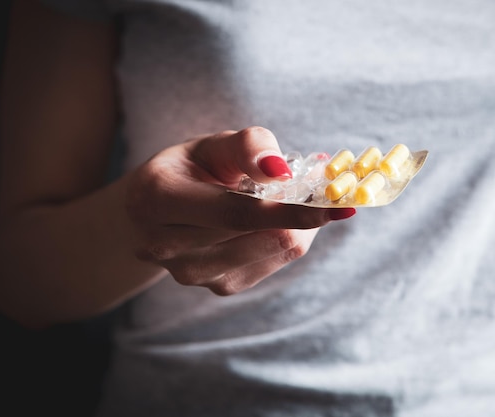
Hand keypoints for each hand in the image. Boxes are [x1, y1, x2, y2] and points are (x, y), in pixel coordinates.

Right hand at [125, 126, 355, 294]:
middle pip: (260, 235)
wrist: (158, 212)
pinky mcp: (218, 287)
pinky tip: (280, 221)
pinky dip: (289, 238)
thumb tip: (280, 171)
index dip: (291, 209)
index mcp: (159, 199)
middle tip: (327, 188)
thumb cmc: (190, 171)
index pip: (236, 212)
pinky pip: (274, 263)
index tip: (336, 204)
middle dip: (303, 210)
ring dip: (299, 225)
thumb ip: (247, 147)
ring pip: (274, 251)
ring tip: (297, 199)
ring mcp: (193, 273)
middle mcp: (168, 245)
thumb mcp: (213, 145)